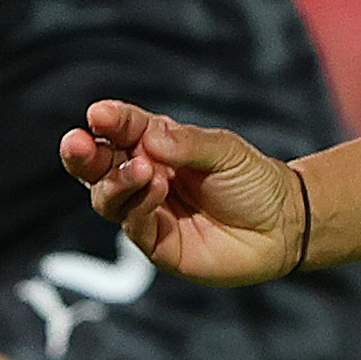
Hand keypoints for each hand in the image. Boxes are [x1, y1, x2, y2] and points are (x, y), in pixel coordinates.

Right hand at [60, 98, 309, 285]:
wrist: (283, 225)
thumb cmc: (253, 181)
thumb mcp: (224, 151)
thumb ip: (186, 143)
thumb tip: (148, 137)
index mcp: (156, 147)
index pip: (123, 131)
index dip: (109, 122)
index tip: (98, 115)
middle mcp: (145, 178)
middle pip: (98, 167)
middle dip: (83, 155)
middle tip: (77, 143)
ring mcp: (148, 213)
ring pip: (108, 198)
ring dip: (116, 181)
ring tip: (142, 169)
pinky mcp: (158, 245)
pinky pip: (135, 226)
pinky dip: (140, 206)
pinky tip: (157, 189)